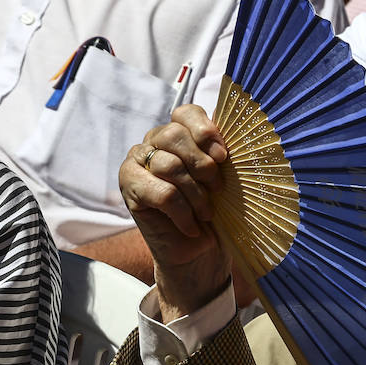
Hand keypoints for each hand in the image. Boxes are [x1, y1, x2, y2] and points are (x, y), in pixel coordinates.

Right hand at [119, 104, 230, 319]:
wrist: (200, 252)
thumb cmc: (216, 210)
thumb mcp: (224, 177)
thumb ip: (220, 153)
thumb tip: (236, 135)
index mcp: (179, 133)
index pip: (185, 113)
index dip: (205, 130)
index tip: (223, 157)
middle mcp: (153, 142)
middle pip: (174, 135)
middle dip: (202, 164)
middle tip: (217, 189)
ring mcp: (136, 163)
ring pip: (169, 165)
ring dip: (195, 194)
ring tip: (206, 213)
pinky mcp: (129, 188)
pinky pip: (162, 193)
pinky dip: (184, 212)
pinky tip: (192, 226)